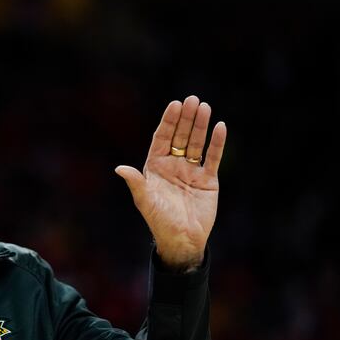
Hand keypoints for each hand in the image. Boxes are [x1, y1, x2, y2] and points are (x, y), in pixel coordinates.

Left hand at [115, 95, 226, 271]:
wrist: (182, 239)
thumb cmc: (159, 221)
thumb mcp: (145, 201)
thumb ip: (136, 183)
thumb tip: (119, 168)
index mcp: (156, 167)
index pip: (162, 138)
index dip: (168, 122)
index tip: (174, 105)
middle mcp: (173, 165)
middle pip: (180, 136)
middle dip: (185, 119)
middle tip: (192, 100)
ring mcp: (191, 171)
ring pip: (196, 143)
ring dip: (200, 126)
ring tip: (204, 107)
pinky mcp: (208, 180)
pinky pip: (213, 158)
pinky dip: (217, 143)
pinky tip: (220, 127)